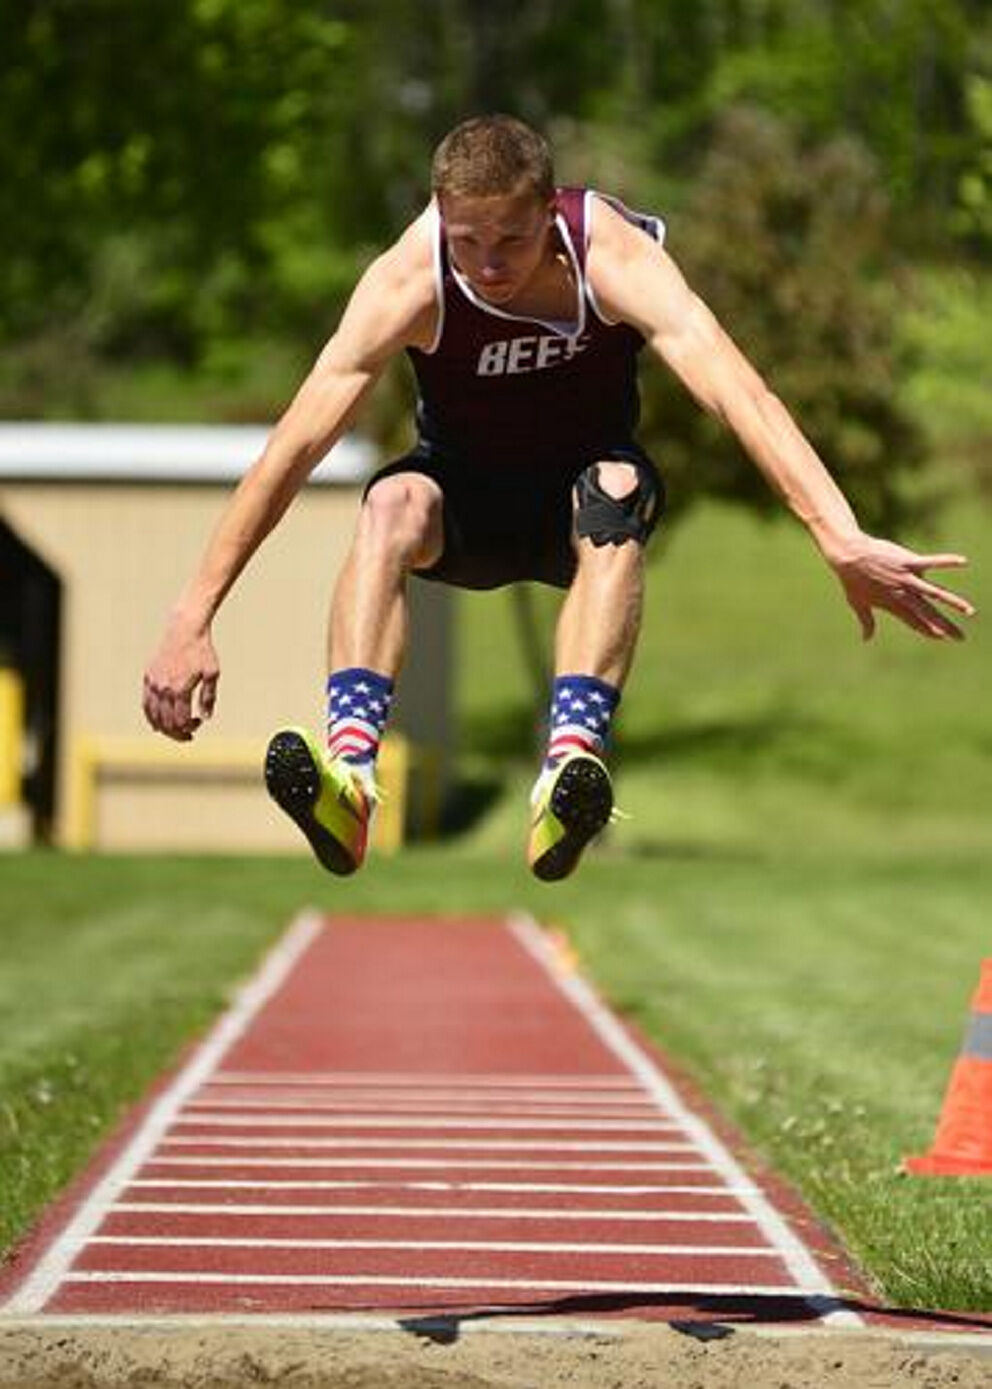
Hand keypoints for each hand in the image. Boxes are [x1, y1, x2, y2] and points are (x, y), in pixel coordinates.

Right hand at [142, 615, 219, 740]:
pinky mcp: (148, 676)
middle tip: (188, 735)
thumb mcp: (212, 674)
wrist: (184, 629)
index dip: (189, 728)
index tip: (198, 722)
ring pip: (152, 715)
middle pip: (165, 722)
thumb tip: (205, 718)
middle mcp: (164, 688)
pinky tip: (156, 723)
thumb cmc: (202, 651)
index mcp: (180, 689)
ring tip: (173, 730)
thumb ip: (208, 697)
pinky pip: (145, 703)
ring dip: (162, 727)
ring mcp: (153, 683)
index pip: (180, 721)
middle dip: (177, 733)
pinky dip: (150, 715)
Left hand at [828, 534, 975, 640]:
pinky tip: (963, 562)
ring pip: (934, 593)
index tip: (941, 638)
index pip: (914, 622)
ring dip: (953, 602)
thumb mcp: (858, 604)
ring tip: (968, 611)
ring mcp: (907, 578)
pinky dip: (947, 561)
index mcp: (893, 605)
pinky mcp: (908, 562)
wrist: (848, 556)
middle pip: (928, 614)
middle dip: (945, 626)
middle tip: (960, 637)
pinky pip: (931, 562)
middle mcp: (903, 594)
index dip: (928, 630)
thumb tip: (866, 639)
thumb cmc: (851, 579)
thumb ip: (867, 622)